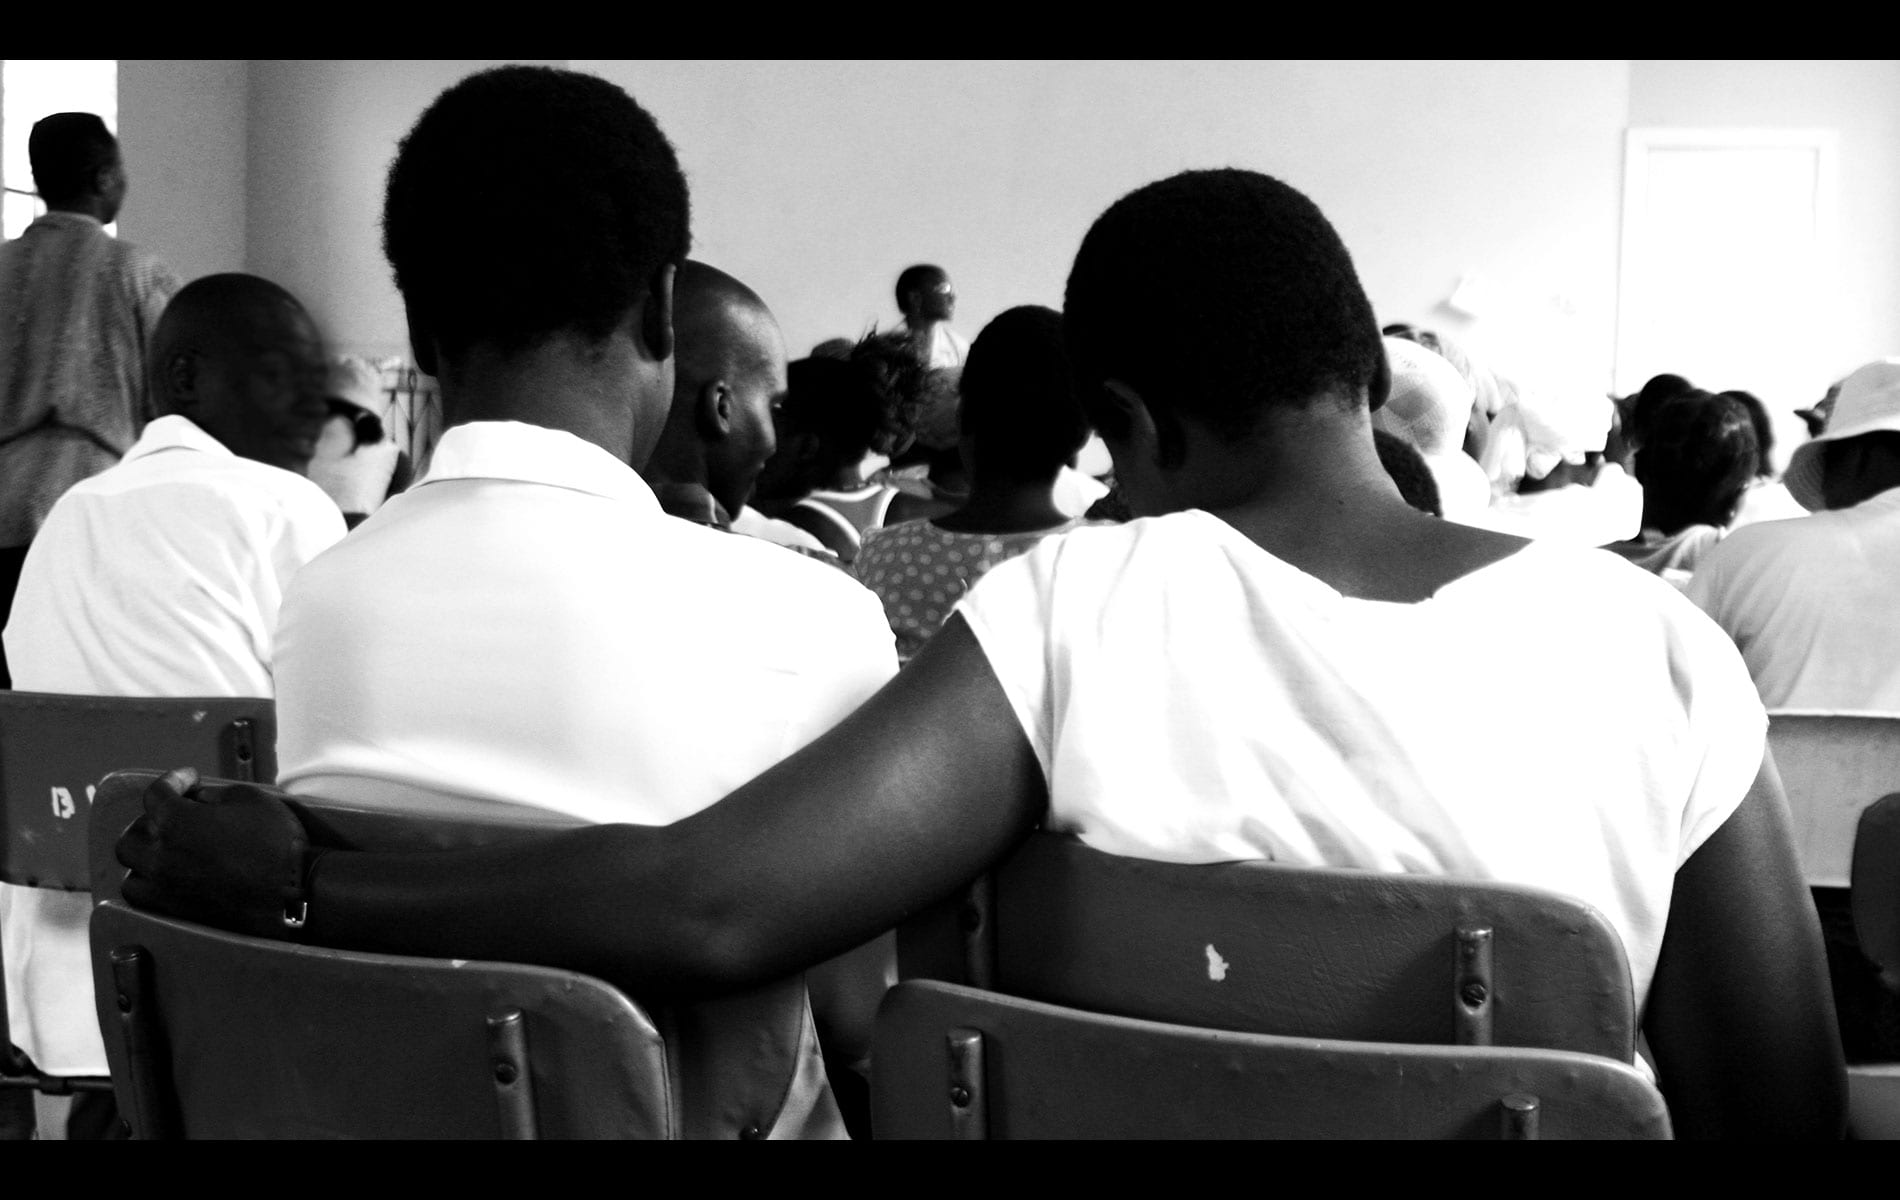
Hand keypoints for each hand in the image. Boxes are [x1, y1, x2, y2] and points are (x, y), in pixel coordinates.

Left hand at [115, 768, 314, 939]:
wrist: (294, 892)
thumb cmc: (276, 840)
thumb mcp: (251, 799)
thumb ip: (216, 796)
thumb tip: (199, 800)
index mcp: (177, 822)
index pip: (156, 794)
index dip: (173, 781)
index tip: (190, 779)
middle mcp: (161, 856)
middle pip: (131, 836)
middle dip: (150, 821)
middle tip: (173, 816)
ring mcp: (166, 887)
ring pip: (131, 871)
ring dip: (144, 856)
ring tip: (165, 851)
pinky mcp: (176, 911)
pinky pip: (143, 898)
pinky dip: (149, 884)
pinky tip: (168, 877)